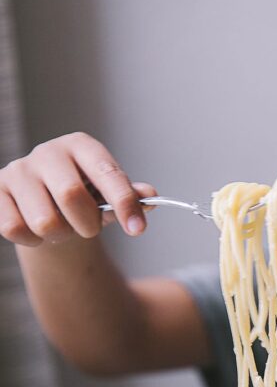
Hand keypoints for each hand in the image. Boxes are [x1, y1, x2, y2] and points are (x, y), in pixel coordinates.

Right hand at [0, 132, 155, 245]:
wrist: (45, 201)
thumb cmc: (84, 196)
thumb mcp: (109, 193)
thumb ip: (130, 195)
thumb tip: (150, 196)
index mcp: (81, 146)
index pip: (106, 173)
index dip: (125, 203)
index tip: (138, 230)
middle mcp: (47, 152)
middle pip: (71, 196)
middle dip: (87, 224)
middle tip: (87, 227)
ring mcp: (18, 170)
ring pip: (44, 221)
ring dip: (60, 236)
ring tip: (61, 227)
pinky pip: (15, 229)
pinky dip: (33, 241)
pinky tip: (37, 230)